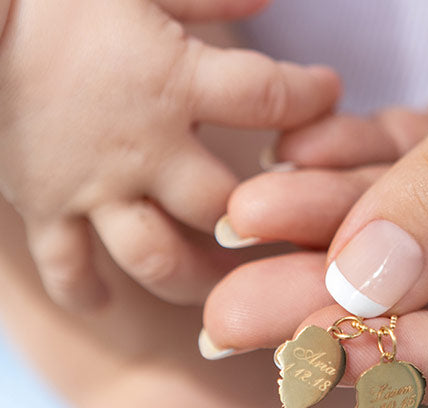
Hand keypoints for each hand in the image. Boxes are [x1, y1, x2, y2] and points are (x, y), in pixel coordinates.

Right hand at [0, 0, 338, 309]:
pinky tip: (105, 301)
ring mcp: (92, 187)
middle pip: (220, 208)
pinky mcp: (43, 205)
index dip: (310, 98)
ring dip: (194, 278)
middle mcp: (144, 149)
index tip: (328, 94)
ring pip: (155, 257)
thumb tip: (272, 0)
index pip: (271, 98)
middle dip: (259, 222)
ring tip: (221, 285)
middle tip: (285, 227)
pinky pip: (66, 266)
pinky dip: (85, 290)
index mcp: (175, 84)